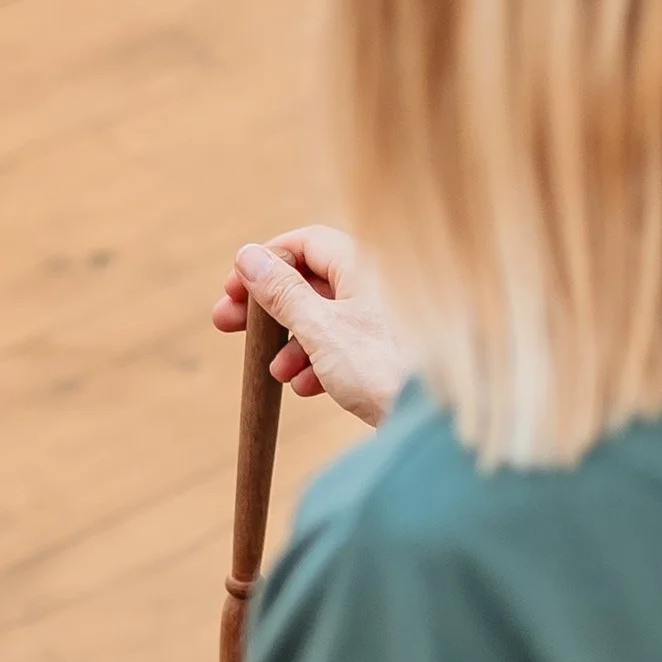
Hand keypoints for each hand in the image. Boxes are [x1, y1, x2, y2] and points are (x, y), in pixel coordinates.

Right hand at [214, 226, 408, 430]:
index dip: (266, 261)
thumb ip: (281, 292)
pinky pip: (346, 345)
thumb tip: (248, 257)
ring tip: (274, 371)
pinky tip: (306, 386)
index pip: (306, 243)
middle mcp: (378, 284)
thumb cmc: (383, 367)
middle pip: (311, 282)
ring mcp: (384, 319)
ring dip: (292, 342)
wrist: (435, 419)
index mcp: (364, 263)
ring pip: (326, 318)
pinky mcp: (389, 351)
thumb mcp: (319, 328)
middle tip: (226, 324)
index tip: (234, 286)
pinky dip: (320, 361)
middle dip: (269, 308)